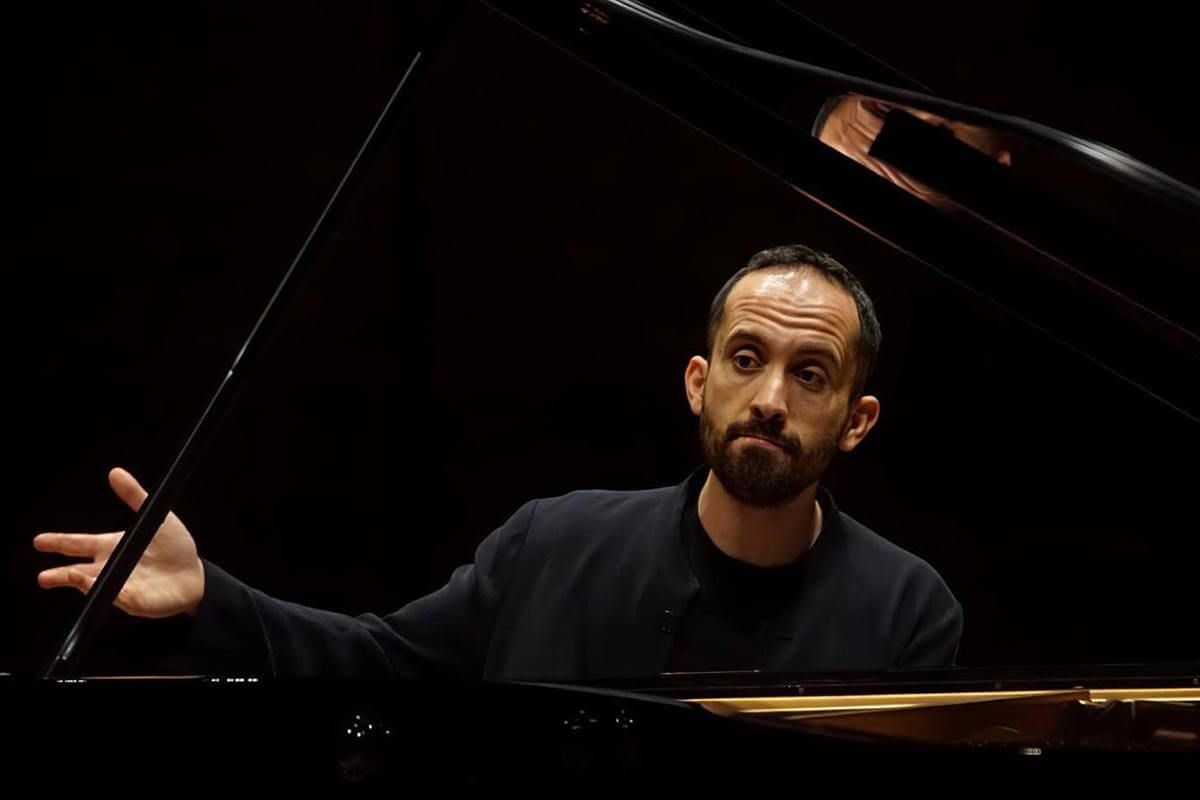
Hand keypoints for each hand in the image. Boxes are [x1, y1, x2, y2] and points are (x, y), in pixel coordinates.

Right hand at [34, 467, 204, 617]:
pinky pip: (120, 598)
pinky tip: (108, 588)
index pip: (79, 544)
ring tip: (72, 576)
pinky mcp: (135, 602)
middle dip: (60, 575)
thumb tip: (115, 472)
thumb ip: (135, 496)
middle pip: (78, 572)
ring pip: (95, 587)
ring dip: (82, 582)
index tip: (39, 540)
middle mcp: (110, 568)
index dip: (59, 542)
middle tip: (43, 578)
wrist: (196, 575)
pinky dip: (112, 593)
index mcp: (111, 547)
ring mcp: (120, 587)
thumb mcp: (155, 517)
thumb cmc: (174, 547)